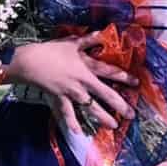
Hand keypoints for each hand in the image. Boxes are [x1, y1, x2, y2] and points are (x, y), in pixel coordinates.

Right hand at [5, 32, 137, 133]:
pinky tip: (78, 132)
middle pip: (105, 95)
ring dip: (102, 117)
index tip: (136, 84)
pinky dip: (72, 123)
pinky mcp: (60, 99)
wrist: (30, 62)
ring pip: (90, 108)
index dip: (124, 78)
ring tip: (113, 126)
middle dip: (119, 105)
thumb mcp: (71, 42)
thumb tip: (103, 33)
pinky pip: (67, 114)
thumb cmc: (51, 51)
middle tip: (131, 115)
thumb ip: (88, 39)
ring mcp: (71, 93)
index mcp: (87, 68)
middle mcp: (82, 83)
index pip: (110, 72)